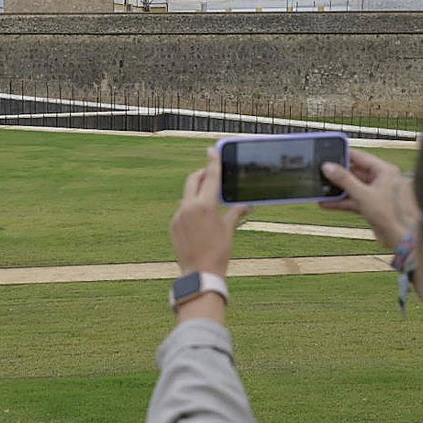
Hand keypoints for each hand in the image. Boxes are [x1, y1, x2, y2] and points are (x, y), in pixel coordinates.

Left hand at [171, 148, 249, 276]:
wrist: (199, 273)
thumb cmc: (218, 252)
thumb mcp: (229, 230)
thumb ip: (236, 212)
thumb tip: (249, 204)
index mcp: (204, 205)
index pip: (211, 177)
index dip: (213, 161)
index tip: (212, 149)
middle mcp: (188, 207)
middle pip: (194, 180)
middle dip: (203, 175)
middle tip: (212, 175)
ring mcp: (178, 216)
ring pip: (187, 195)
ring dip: (197, 193)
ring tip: (210, 200)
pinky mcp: (173, 225)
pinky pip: (182, 210)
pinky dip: (191, 208)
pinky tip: (200, 219)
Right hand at [319, 149, 418, 249]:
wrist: (400, 237)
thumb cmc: (390, 214)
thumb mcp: (362, 194)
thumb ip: (344, 180)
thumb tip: (328, 167)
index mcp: (385, 171)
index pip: (361, 157)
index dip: (344, 155)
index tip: (329, 153)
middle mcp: (382, 179)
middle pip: (355, 172)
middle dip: (338, 175)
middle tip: (322, 173)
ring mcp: (377, 192)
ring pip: (353, 187)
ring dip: (338, 190)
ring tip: (322, 189)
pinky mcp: (372, 205)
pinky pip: (354, 199)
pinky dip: (342, 201)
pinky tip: (327, 203)